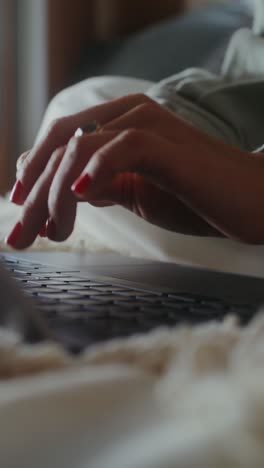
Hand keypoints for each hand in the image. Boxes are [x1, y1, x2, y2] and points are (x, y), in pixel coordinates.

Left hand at [6, 94, 263, 248]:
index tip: (22, 213)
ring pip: (81, 148)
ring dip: (56, 193)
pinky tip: (80, 198)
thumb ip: (104, 185)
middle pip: (61, 146)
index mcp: (120, 123)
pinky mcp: (169, 146)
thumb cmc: (199, 198)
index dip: (34, 175)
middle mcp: (130, 115)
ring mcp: (151, 126)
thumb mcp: (138, 193)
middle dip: (34, 193)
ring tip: (51, 230)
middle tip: (19, 235)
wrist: (252, 202)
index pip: (61, 142)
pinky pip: (124, 147)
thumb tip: (68, 190)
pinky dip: (96, 170)